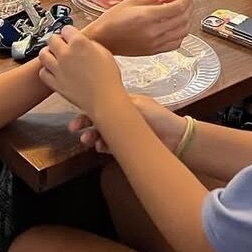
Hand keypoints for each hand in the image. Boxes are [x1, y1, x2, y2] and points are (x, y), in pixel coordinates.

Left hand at [39, 26, 126, 114]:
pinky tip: (53, 70)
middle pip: (51, 39)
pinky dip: (46, 70)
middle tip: (62, 44)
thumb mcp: (104, 53)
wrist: (105, 99)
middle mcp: (66, 54)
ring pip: (43, 54)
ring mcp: (58, 69)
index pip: (66, 29)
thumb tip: (84, 43)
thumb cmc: (108, 78)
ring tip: (54, 55)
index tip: (70, 34)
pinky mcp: (55, 83)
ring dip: (48, 52)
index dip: (69, 32)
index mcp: (79, 43)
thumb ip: (90, 44)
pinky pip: (43, 73)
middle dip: (57, 40)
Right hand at [70, 95, 184, 153]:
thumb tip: (100, 104)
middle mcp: (122, 118)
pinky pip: (110, 147)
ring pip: (102, 134)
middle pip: (99, 120)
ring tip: (88, 141)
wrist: (176, 138)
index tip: (77, 116)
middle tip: (76, 131)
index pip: (102, 104)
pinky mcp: (126, 147)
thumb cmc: (158, 116)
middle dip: (86, 125)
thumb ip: (119, 104)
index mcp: (124, 104)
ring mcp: (123, 133)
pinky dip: (103, 147)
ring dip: (92, 137)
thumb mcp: (138, 104)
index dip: (88, 110)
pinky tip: (100, 148)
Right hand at [84, 0, 192, 55]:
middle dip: (189, 6)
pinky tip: (176, 27)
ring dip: (187, 20)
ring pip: (183, 32)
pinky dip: (181, 34)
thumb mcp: (132, 0)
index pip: (178, 7)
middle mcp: (155, 31)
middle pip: (183, 18)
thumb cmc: (112, 20)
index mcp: (148, 16)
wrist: (102, 40)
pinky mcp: (155, 51)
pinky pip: (176, 43)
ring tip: (183, 11)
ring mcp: (156, 43)